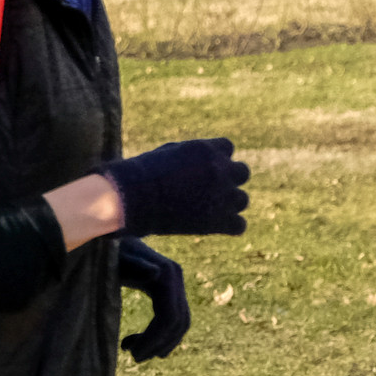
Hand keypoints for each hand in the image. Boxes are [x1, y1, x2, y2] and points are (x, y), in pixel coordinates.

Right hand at [99, 137, 248, 236]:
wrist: (132, 199)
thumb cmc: (143, 174)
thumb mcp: (168, 154)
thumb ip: (191, 156)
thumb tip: (199, 164)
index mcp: (208, 149)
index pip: (227, 148)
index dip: (216, 158)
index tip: (201, 168)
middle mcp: (221, 170)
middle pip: (242, 172)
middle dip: (228, 180)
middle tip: (208, 190)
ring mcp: (223, 196)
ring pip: (242, 200)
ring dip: (229, 204)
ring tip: (205, 210)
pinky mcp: (220, 221)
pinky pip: (239, 225)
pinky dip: (228, 227)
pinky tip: (212, 225)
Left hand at [116, 236, 189, 361]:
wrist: (109, 234)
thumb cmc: (107, 248)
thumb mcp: (115, 257)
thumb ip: (134, 265)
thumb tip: (156, 274)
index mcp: (166, 274)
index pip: (170, 316)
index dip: (155, 339)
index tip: (133, 354)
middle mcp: (175, 278)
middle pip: (179, 322)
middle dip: (158, 344)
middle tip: (134, 358)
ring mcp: (174, 283)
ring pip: (179, 322)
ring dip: (161, 342)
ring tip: (135, 353)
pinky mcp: (167, 288)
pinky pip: (172, 316)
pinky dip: (161, 334)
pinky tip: (141, 343)